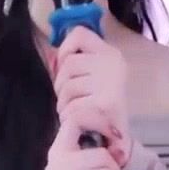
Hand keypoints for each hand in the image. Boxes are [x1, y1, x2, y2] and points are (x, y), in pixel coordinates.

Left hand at [51, 26, 130, 166]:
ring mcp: (111, 83)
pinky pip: (71, 106)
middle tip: (72, 98)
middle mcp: (113, 64)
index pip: (79, 33)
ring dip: (64, 103)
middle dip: (61, 84)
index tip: (65, 65)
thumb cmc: (99, 105)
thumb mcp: (90, 77)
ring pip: (67, 86)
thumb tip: (50, 55)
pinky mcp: (106, 104)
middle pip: (68, 63)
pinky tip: (81, 121)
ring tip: (76, 110)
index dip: (65, 49)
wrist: (118, 136)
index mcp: (110, 54)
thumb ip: (72, 63)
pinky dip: (69, 116)